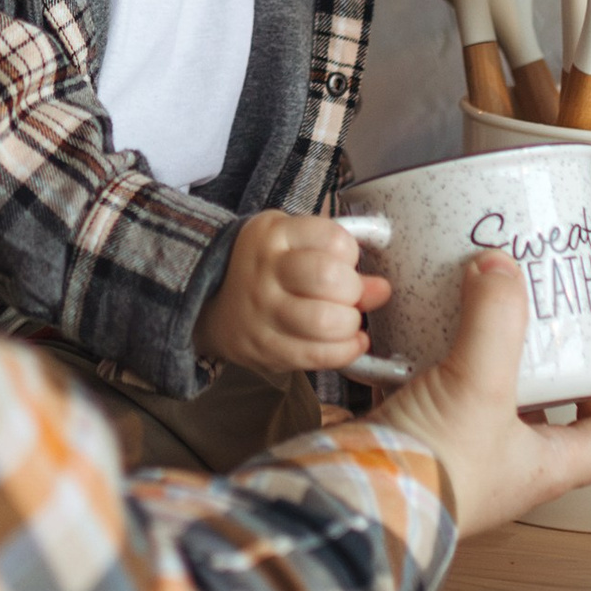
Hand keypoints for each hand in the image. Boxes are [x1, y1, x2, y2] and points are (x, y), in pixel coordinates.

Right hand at [196, 212, 390, 381]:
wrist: (209, 302)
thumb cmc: (267, 268)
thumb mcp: (294, 243)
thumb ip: (338, 259)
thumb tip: (381, 289)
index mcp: (274, 235)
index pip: (333, 238)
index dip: (350, 253)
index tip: (344, 260)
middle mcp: (265, 271)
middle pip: (328, 278)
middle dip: (353, 290)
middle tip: (349, 294)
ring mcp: (263, 312)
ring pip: (325, 321)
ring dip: (350, 324)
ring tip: (347, 321)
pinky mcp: (266, 349)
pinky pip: (318, 355)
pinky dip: (345, 351)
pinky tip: (349, 342)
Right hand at [359, 253, 590, 535]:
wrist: (353, 497)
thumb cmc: (427, 475)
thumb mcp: (479, 385)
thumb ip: (495, 321)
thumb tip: (500, 269)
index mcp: (542, 466)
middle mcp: (503, 466)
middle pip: (541, 412)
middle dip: (534, 365)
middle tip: (524, 324)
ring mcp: (457, 456)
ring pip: (482, 401)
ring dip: (475, 361)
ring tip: (467, 319)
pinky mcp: (413, 442)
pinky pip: (427, 398)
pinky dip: (419, 367)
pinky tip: (407, 339)